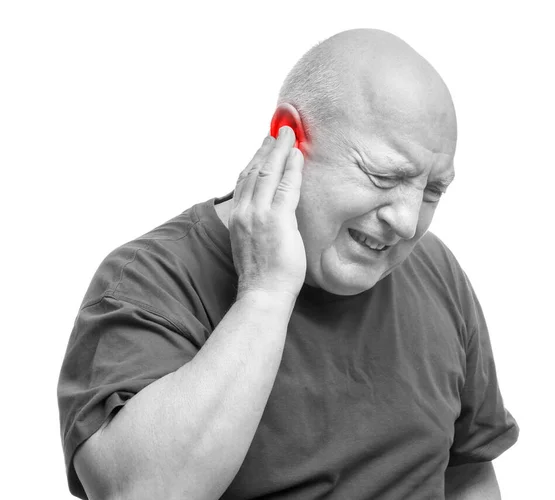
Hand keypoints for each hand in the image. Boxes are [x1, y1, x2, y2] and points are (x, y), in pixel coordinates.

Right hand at [230, 126, 305, 302]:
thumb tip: (270, 218)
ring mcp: (259, 214)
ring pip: (268, 172)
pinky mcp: (277, 219)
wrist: (262, 293)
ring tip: (289, 134)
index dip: (256, 160)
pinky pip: (286, 185)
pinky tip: (298, 155)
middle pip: (254, 170)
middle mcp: (244, 212)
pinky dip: (292, 167)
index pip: (245, 181)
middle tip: (279, 131)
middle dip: (268, 148)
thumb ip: (257, 226)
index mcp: (237, 218)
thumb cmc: (262, 276)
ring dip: (280, 150)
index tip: (265, 147)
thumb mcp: (252, 245)